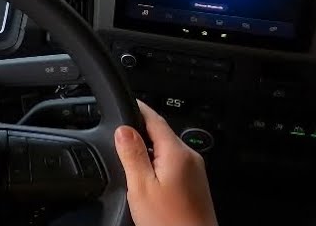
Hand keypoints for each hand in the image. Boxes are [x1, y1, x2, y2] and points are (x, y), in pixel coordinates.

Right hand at [114, 101, 216, 225]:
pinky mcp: (195, 185)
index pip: (155, 118)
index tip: (126, 101)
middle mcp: (190, 158)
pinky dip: (158, 165)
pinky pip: (173, 164)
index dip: (138, 108)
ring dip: (148, 151)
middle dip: (140, 133)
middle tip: (119, 138)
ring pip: (167, 150)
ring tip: (130, 163)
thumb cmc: (171, 223)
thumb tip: (123, 130)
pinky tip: (148, 181)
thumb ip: (132, 155)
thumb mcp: (142, 187)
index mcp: (177, 153)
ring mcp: (195, 172)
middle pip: (161, 133)